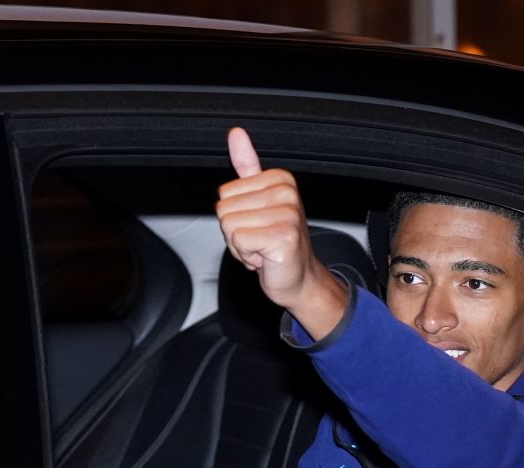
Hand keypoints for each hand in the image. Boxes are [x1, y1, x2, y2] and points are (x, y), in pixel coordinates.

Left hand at [215, 127, 346, 339]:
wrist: (299, 279)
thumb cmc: (275, 243)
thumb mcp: (258, 201)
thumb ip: (247, 167)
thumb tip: (236, 132)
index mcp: (279, 179)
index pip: (225, 193)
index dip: (235, 215)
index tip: (258, 225)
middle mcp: (286, 193)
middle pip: (224, 209)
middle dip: (235, 233)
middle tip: (260, 240)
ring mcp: (287, 215)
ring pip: (229, 227)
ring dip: (241, 246)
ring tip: (263, 248)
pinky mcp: (283, 238)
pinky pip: (238, 242)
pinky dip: (247, 257)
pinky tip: (266, 258)